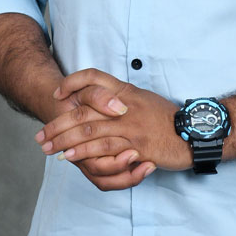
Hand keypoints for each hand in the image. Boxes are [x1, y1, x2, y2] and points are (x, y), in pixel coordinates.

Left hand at [35, 67, 190, 190]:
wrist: (194, 133)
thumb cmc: (168, 119)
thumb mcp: (145, 100)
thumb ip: (124, 99)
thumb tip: (104, 100)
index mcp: (126, 91)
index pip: (94, 77)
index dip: (73, 83)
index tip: (58, 94)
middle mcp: (125, 106)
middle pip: (83, 110)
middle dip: (58, 124)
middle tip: (41, 135)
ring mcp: (130, 126)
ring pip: (89, 131)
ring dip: (65, 141)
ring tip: (49, 149)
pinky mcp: (136, 146)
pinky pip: (105, 148)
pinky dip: (84, 153)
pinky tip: (71, 158)